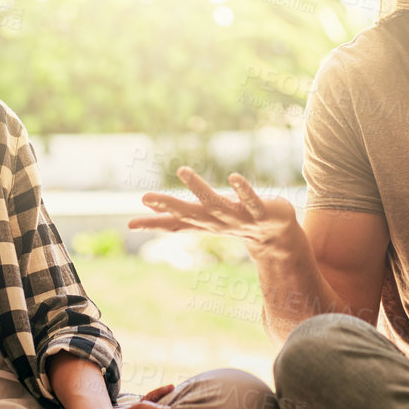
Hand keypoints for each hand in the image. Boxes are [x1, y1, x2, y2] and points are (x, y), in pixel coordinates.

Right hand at [134, 168, 297, 251]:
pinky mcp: (261, 212)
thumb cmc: (236, 222)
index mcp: (203, 223)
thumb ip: (177, 215)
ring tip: (183, 170)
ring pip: (216, 204)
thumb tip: (149, 206)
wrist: (278, 237)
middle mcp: (217, 222)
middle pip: (189, 214)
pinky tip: (234, 177)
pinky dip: (243, 189)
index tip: (130, 224)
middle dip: (168, 205)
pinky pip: (251, 199)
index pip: (174, 225)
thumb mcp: (204, 219)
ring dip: (199, 189)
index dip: (153, 225)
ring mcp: (239, 218)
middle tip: (146, 196)